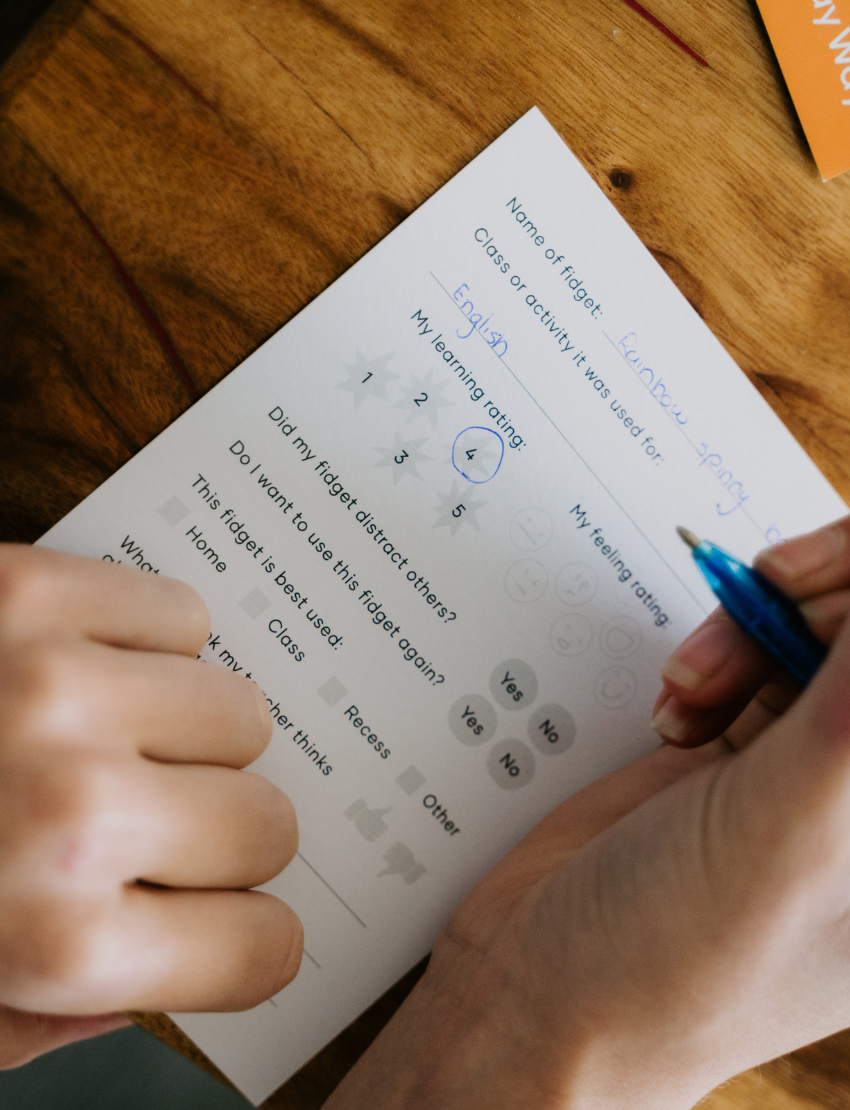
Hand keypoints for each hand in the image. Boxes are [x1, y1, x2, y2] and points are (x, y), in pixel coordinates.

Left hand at [0, 545, 300, 1067]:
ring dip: (191, 737)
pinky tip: (97, 673)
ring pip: (242, 711)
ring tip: (117, 743)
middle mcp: (72, 816)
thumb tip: (175, 962)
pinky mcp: (28, 593)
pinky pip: (185, 614)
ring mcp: (54, 690)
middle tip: (160, 828)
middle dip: (225, 838)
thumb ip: (69, 1015)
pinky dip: (157, 645)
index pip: (265, 950)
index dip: (248, 941)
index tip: (226, 922)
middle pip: (270, 824)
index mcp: (56, 948)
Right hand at [325, 517, 849, 1109]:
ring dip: (746, 637)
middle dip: (804, 606)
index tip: (802, 589)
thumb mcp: (786, 831)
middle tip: (750, 610)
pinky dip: (710, 662)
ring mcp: (806, 771)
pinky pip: (751, 662)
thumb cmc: (673, 962)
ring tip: (691, 693)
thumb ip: (849, 712)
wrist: (540, 991)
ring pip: (810, 637)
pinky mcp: (740, 755)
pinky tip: (677, 711)